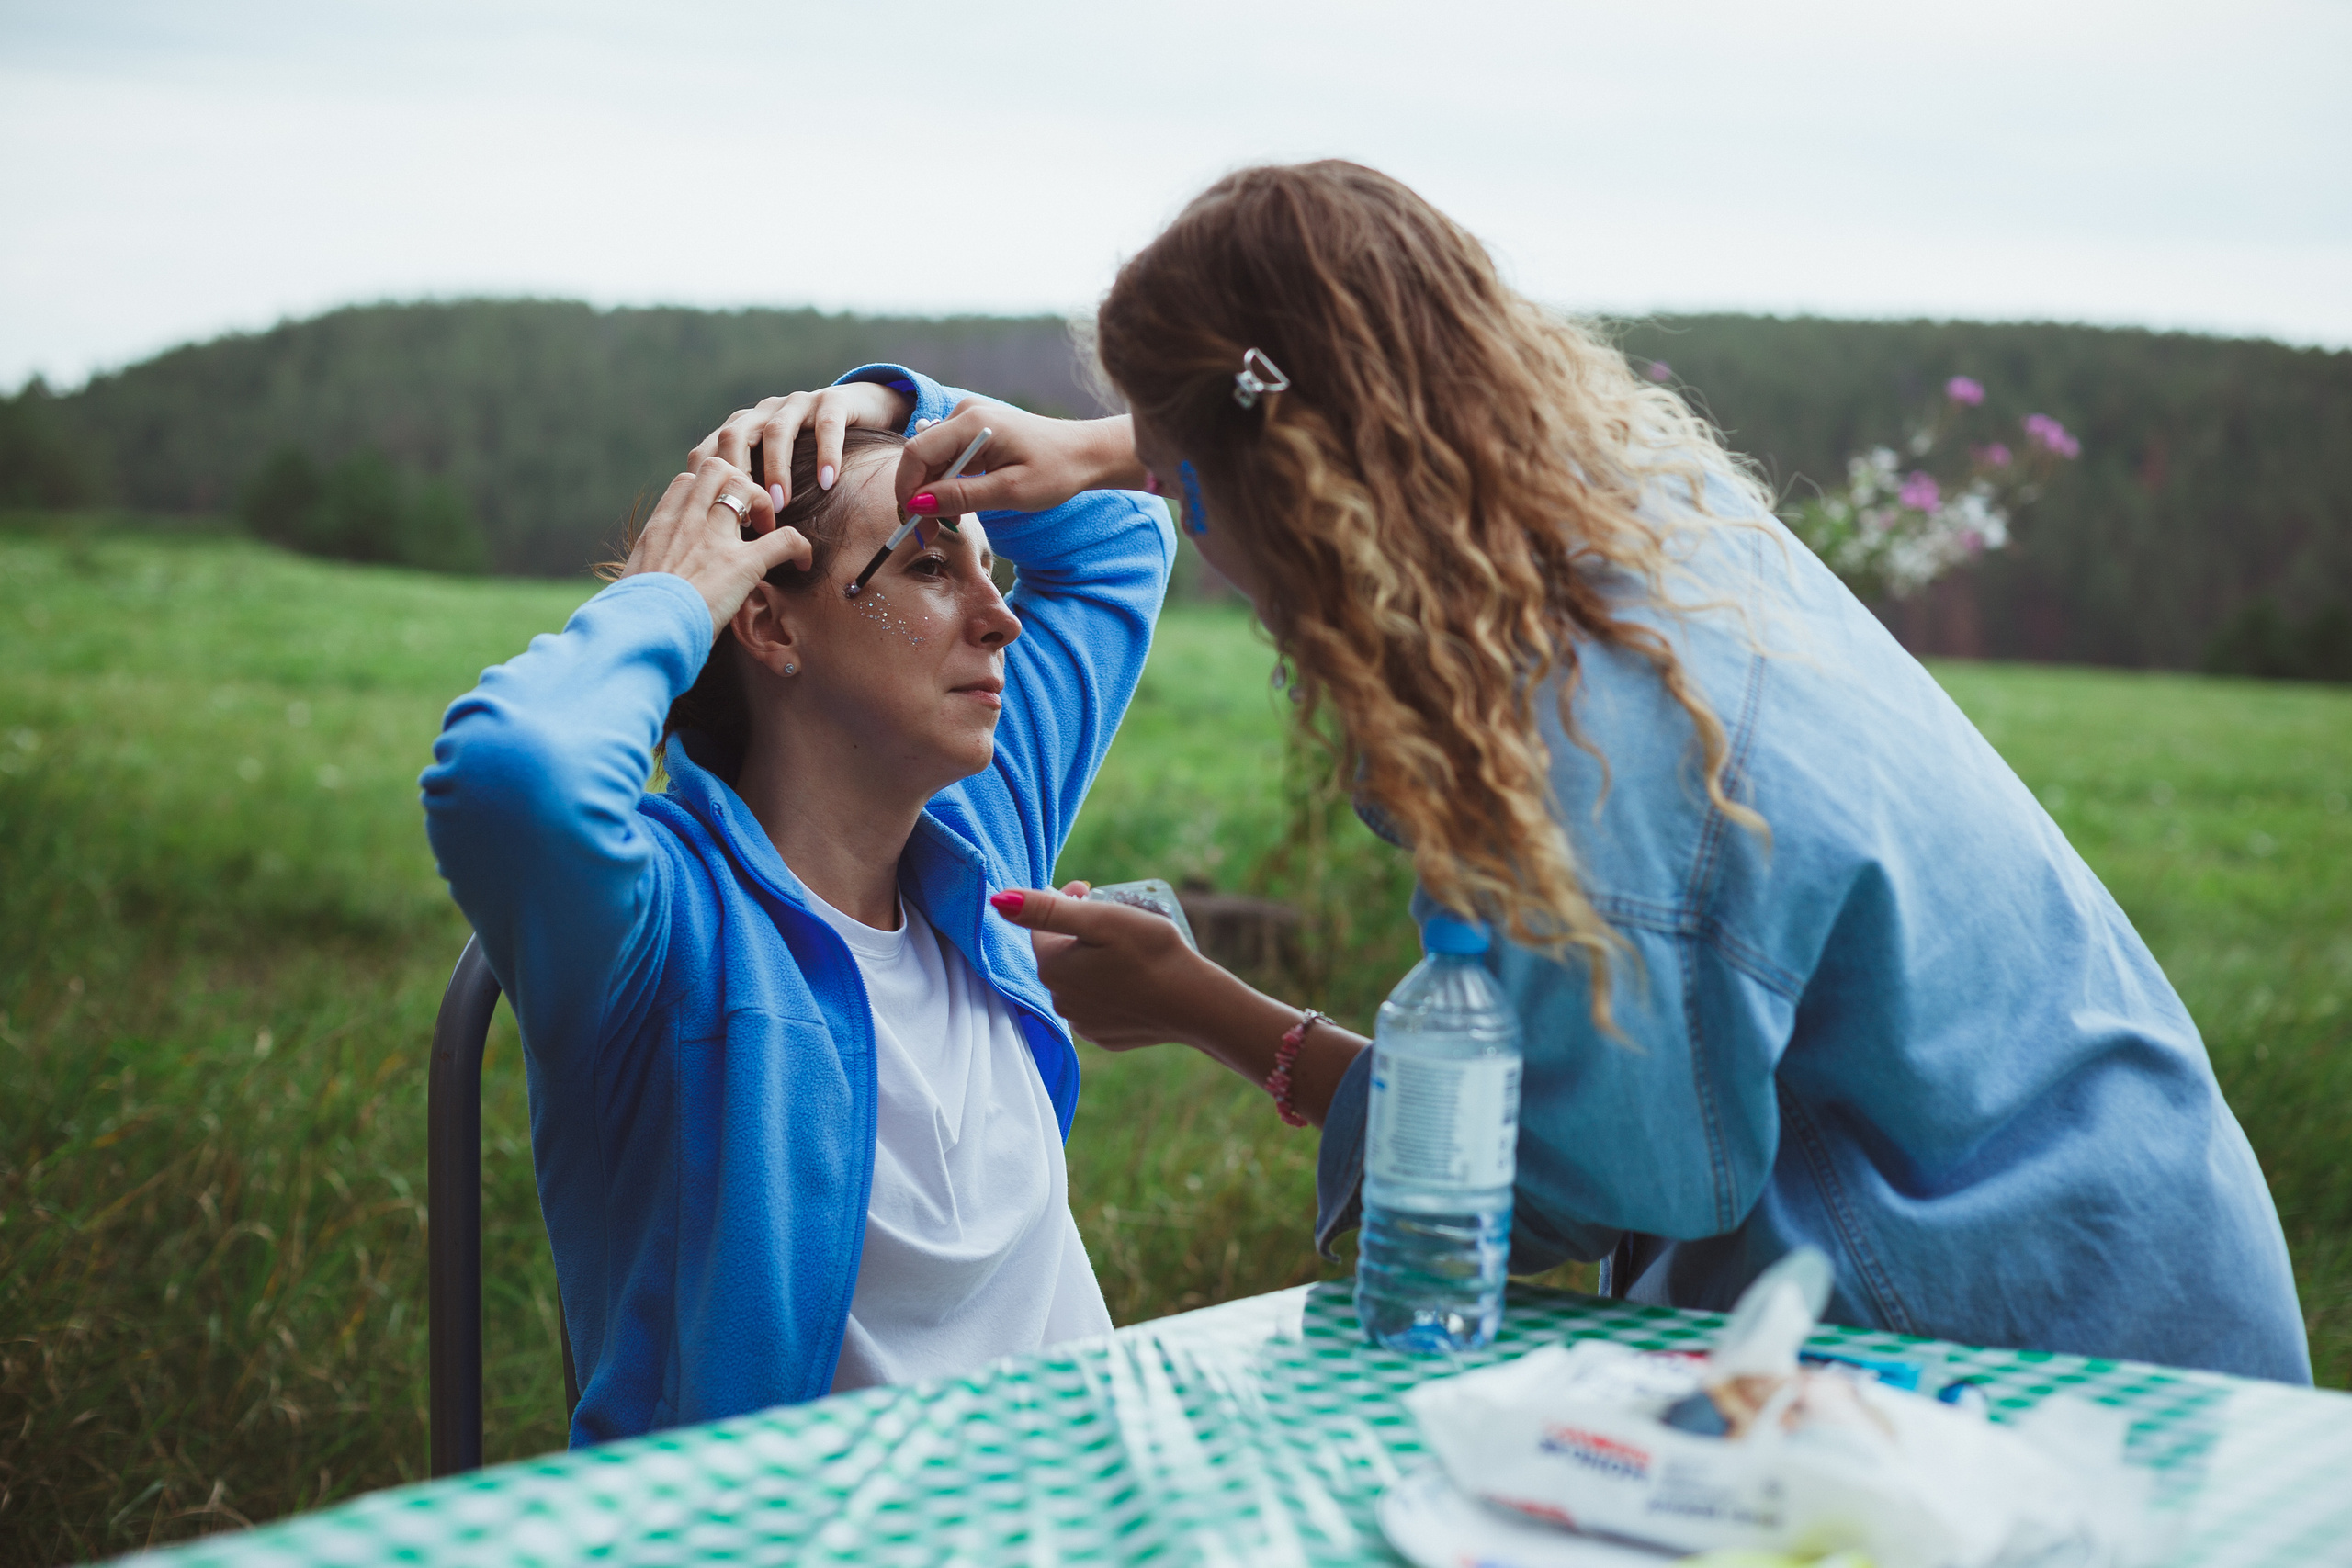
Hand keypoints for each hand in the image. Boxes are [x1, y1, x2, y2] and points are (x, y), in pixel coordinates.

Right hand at [620, 457, 809, 634]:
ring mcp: (715, 538)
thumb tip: (657, 583)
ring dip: (763, 502)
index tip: (717, 512)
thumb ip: (653, 569)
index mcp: (661, 527)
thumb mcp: (636, 582)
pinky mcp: (741, 564)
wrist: (642, 632)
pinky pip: (784, 539)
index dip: (708, 489)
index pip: (687, 481)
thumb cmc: (636, 616)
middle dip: (739, 483)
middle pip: (717, 470)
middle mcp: (688, 522)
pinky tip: (803, 562)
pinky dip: (799, 546)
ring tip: (766, 529)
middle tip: (747, 517)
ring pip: (746, 486)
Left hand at [693, 381, 915, 507]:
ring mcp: (798, 403)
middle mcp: (765, 411)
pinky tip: (828, 482)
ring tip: (782, 504)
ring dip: (777, 469)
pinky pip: (827, 426)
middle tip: (745, 516)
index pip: (711, 450)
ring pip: (778, 432)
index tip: (715, 519)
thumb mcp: (780, 469)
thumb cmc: (814, 453)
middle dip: (737, 476)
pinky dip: (826, 454)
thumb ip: (756, 489)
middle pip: (736, 435)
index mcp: (744, 427)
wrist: (863, 411)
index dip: (707, 483)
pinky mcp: (833, 401)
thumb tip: (735, 543)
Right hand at [897, 404, 1144, 515]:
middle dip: (919, 496)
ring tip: (947, 524)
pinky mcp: (975, 431)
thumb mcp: (1009, 491)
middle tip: (928, 534)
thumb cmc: (1056, 470)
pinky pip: (948, 458)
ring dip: (933, 493)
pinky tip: (960, 506)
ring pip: (932, 460)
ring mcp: (969, 420)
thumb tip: (918, 504)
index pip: (917, 452)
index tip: (913, 523)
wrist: (1085, 454)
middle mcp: (965, 414)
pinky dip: (947, 484)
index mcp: (972, 423)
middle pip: (921, 456)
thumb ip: (961, 496)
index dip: (907, 488)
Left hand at [993, 882, 1219, 1049]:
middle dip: (1079, 934)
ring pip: (1078, 981)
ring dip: (1093, 963)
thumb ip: (1047, 910)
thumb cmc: (1151, 953)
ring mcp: (1081, 1023)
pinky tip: (1134, 982)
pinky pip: (1097, 1005)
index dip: (1065, 904)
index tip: (1092, 891)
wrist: (1194, 1004)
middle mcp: (1058, 999)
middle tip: (1116, 920)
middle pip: (1060, 954)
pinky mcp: (1104, 1037)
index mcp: (1052, 967)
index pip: (1042, 926)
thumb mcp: (1101, 919)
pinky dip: (1109, 990)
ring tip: (1129, 952)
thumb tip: (999, 899)